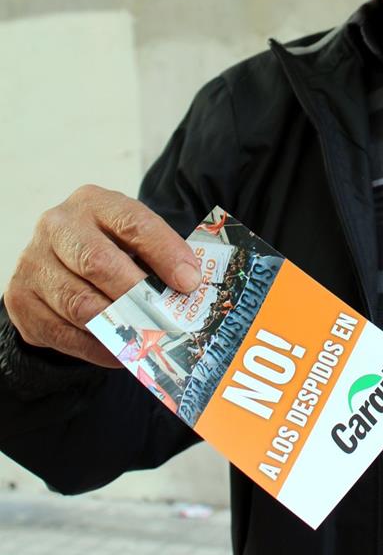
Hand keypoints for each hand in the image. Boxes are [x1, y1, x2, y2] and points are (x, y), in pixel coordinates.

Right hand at [4, 185, 200, 367]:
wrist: (59, 264)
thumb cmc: (110, 250)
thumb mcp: (134, 241)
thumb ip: (159, 258)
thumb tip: (189, 289)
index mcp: (93, 202)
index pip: (132, 223)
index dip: (164, 253)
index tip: (189, 282)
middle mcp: (57, 226)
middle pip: (98, 262)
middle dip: (137, 294)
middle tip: (166, 318)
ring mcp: (34, 262)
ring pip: (79, 304)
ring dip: (119, 326)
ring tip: (149, 339)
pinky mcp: (21, 299)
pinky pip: (64, 333)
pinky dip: (98, 348)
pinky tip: (123, 352)